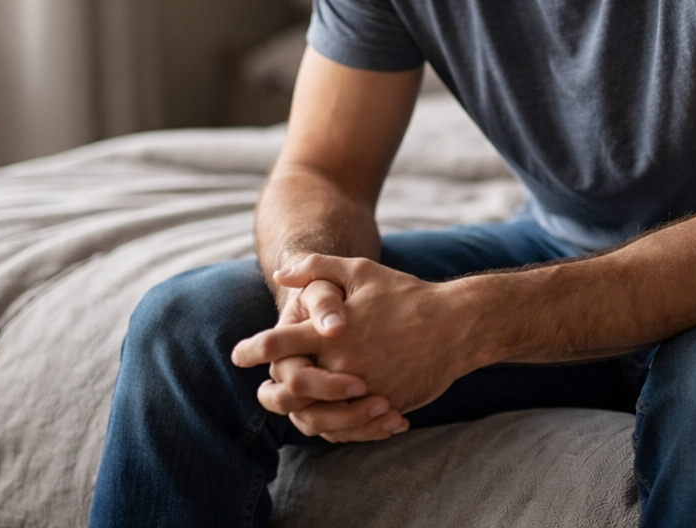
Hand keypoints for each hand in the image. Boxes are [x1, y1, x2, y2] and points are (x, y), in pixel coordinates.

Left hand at [234, 255, 478, 426]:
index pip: (280, 344)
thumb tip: (281, 273)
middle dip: (270, 392)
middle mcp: (343, 364)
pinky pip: (348, 426)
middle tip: (264, 390)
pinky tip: (330, 415)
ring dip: (300, 412)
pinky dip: (335, 425)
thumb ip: (318, 268)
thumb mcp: (361, 271)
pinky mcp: (383, 406)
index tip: (239, 354)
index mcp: (332, 332)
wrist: (457, 326)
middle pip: (290, 389)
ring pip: (316, 415)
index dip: (255, 349)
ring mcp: (363, 390)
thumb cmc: (406, 294)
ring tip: (294, 406)